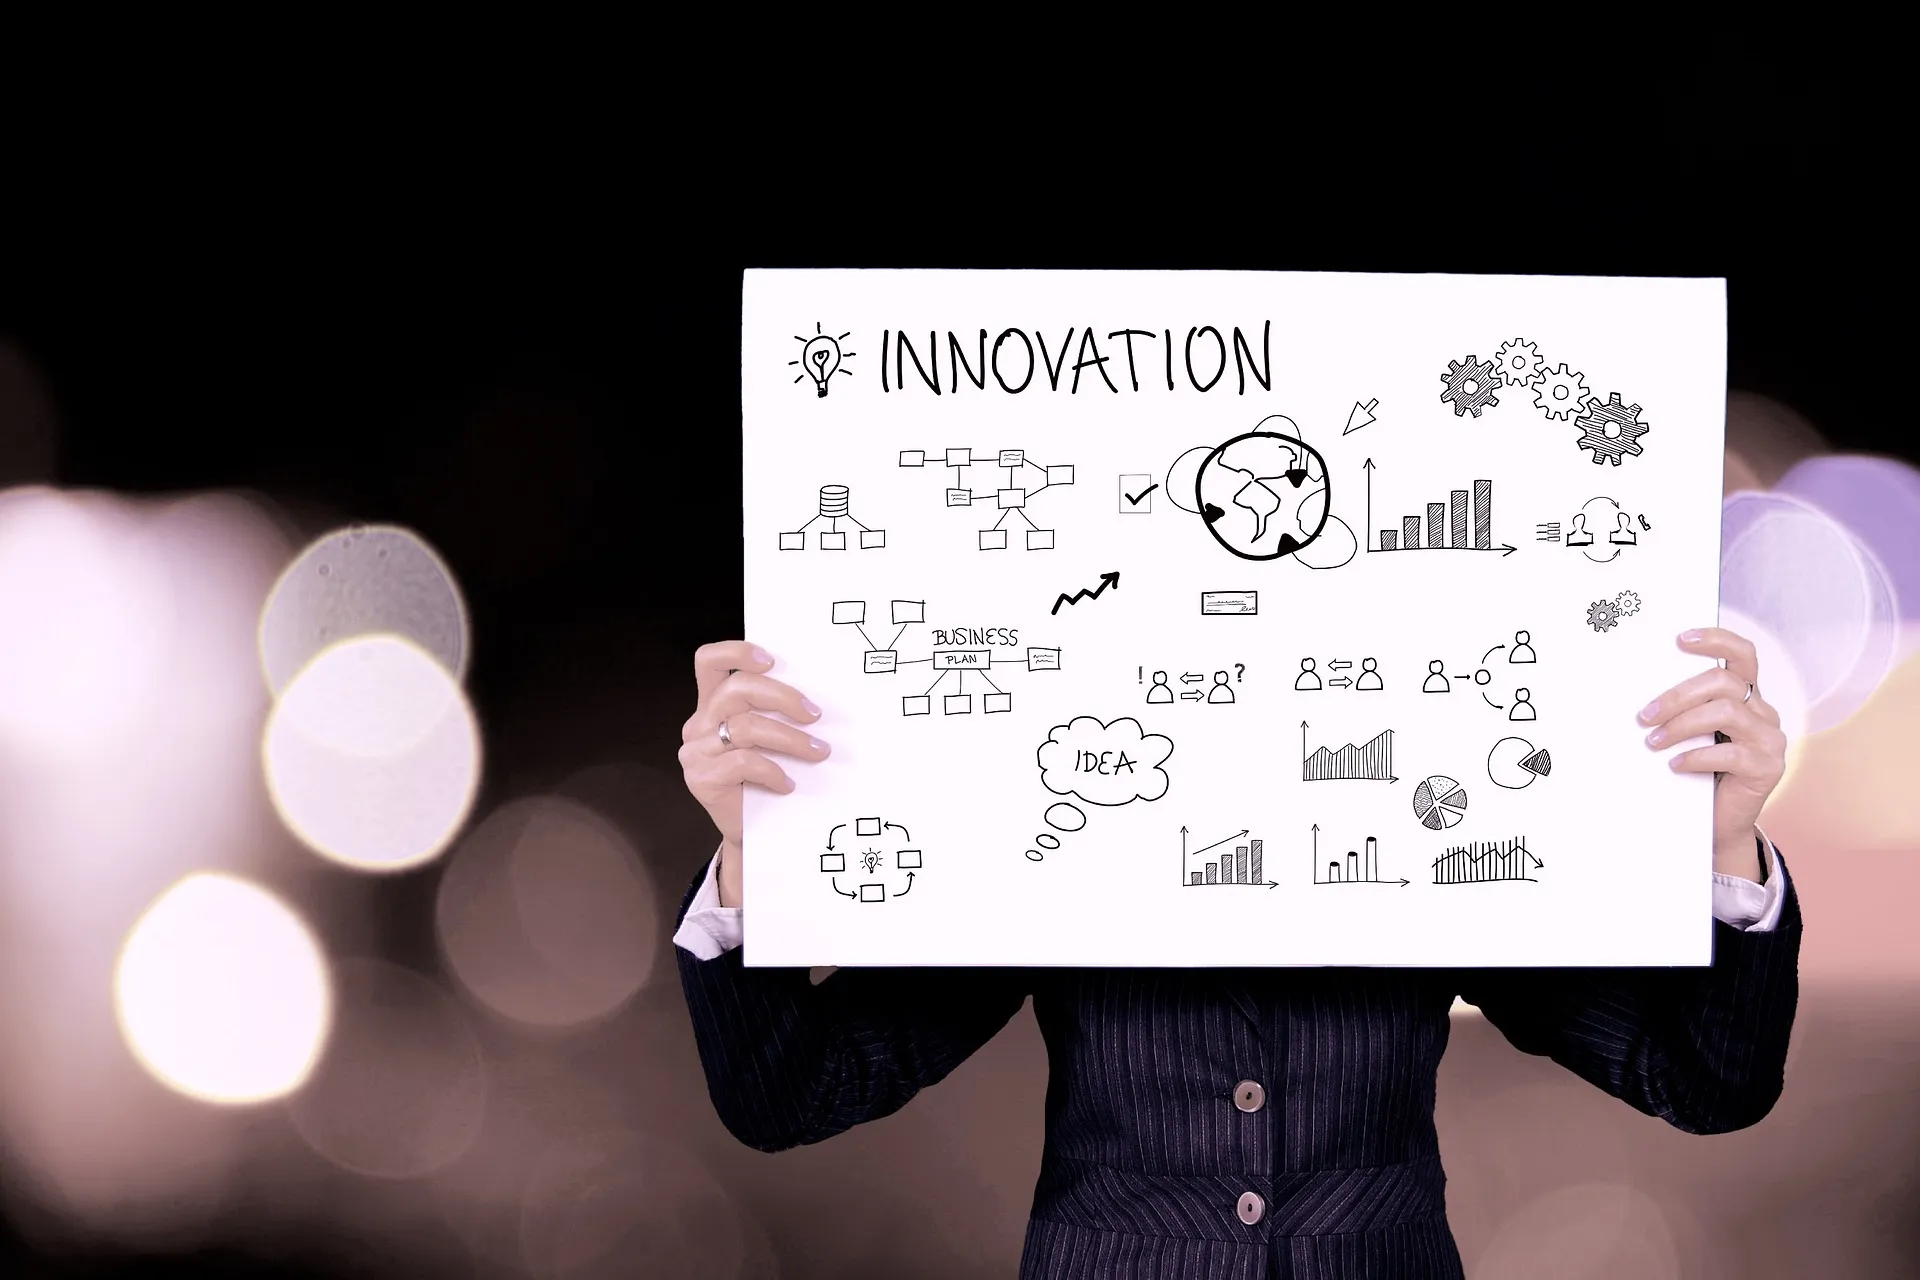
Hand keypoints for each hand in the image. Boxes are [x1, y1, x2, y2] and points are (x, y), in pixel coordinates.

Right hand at [678, 641, 828, 906]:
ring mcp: (696, 751)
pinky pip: (742, 762)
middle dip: (783, 697)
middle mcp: (700, 723)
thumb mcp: (771, 738)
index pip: (709, 661)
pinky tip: (788, 784)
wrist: (754, 831)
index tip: (772, 660)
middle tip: (815, 715)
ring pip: (746, 727)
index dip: (737, 652)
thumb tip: (815, 696)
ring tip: (818, 753)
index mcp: (713, 703)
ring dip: (791, 739)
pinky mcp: (700, 779)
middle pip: (736, 690)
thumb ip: (776, 713)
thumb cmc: (768, 778)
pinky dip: (773, 771)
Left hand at [1638, 627, 1785, 881]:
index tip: (1679, 639)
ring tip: (1652, 742)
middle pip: (1725, 682)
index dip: (1716, 640)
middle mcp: (1763, 712)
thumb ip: (1681, 709)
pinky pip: (1730, 753)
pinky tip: (1674, 765)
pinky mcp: (1768, 768)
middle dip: (1678, 695)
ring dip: (1681, 725)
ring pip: (1726, 712)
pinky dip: (1695, 756)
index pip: (1742, 654)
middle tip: (1644, 715)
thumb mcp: (1688, 733)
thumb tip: (1639, 693)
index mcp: (1745, 696)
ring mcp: (1770, 739)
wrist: (1717, 822)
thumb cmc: (1696, 770)